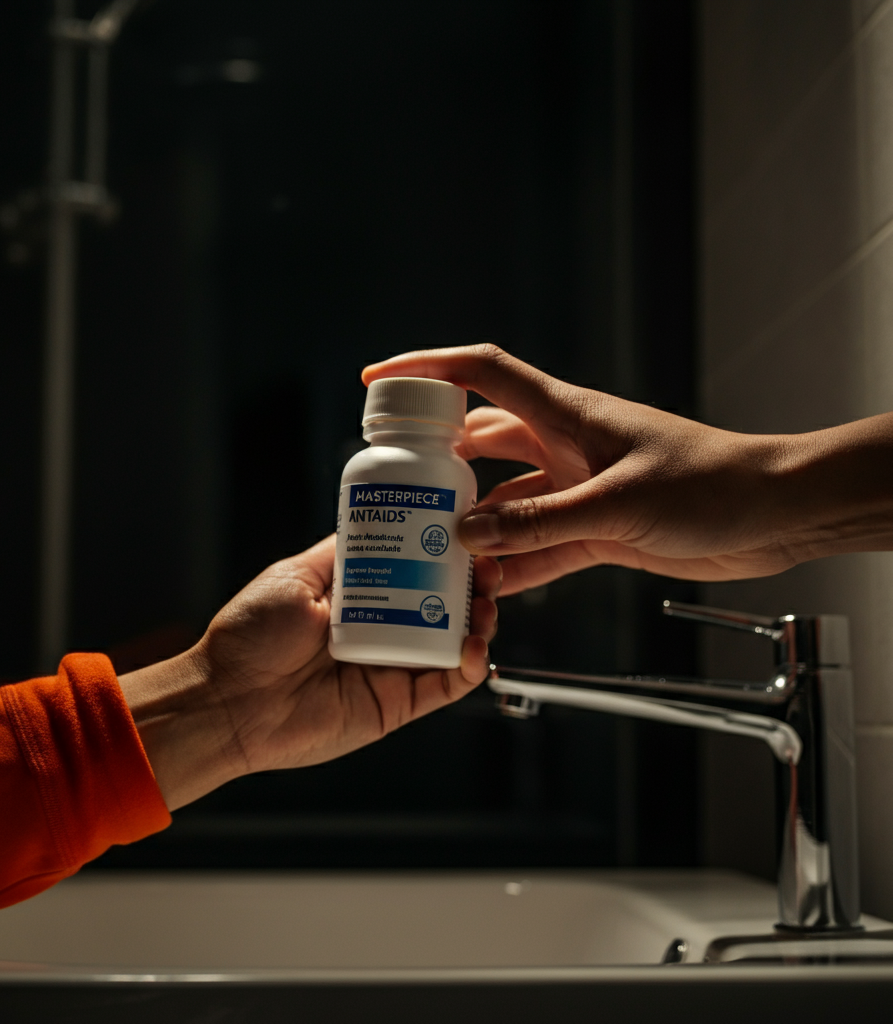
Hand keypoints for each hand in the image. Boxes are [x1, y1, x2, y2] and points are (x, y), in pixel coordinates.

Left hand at [119, 537, 500, 809]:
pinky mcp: (397, 704)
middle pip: (445, 605)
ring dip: (480, 619)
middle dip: (473, 583)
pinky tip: (473, 645)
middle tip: (485, 565)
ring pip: (454, 643)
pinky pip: (446, 686)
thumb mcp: (296, 575)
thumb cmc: (249, 637)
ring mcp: (392, 668)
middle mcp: (382, 631)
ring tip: (486, 599)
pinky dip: (469, 667)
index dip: (445, 554)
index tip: (466, 532)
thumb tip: (375, 519)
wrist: (227, 699)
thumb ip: (340, 552)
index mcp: (359, 599)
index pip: (416, 571)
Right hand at [363, 344, 892, 594]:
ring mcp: (579, 487)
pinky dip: (514, 564)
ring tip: (437, 551)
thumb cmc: (713, 483)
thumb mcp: (616, 504)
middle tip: (397, 487)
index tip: (379, 380)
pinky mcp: (597, 528)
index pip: (481, 374)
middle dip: (439, 462)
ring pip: (508, 503)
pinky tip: (489, 585)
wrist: (774, 514)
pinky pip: (539, 544)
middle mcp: (565, 445)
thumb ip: (538, 523)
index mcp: (566, 414)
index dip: (426, 369)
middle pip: (483, 443)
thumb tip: (468, 534)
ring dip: (477, 527)